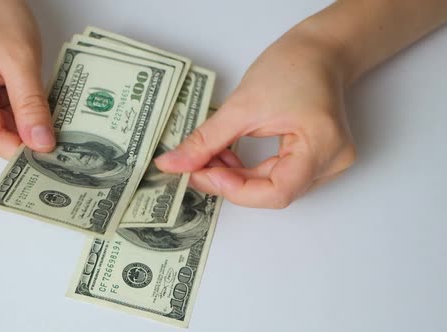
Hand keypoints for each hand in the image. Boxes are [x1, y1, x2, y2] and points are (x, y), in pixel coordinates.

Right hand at [0, 0, 54, 158]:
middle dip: (28, 137)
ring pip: (2, 131)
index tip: (55, 155)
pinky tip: (38, 110)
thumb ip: (30, 104)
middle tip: (63, 139)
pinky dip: (23, 117)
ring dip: (28, 126)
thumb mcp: (21, 60)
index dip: (23, 149)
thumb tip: (41, 145)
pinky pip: (2, 120)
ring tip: (52, 117)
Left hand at [155, 24, 355, 207]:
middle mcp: (331, 162)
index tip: (202, 174)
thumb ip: (206, 140)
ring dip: (236, 177)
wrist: (318, 51)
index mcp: (321, 146)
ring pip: (272, 187)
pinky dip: (249, 171)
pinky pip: (277, 176)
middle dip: (229, 181)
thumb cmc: (292, 67)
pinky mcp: (315, 161)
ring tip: (209, 157)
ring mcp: (326, 164)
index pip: (277, 192)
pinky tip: (228, 156)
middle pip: (273, 191)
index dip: (236, 190)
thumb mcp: (241, 105)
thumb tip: (172, 164)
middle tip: (194, 168)